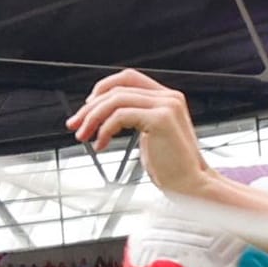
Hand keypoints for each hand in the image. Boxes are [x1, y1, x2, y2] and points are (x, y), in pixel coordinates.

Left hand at [65, 69, 214, 197]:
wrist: (192, 187)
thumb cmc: (173, 170)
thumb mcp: (151, 138)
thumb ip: (136, 120)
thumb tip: (107, 117)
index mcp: (167, 99)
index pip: (128, 78)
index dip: (102, 89)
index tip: (86, 109)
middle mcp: (169, 97)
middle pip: (117, 89)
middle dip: (90, 108)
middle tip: (75, 125)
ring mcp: (167, 106)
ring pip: (115, 100)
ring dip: (93, 118)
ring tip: (84, 137)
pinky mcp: (161, 119)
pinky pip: (120, 116)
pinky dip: (105, 130)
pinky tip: (101, 144)